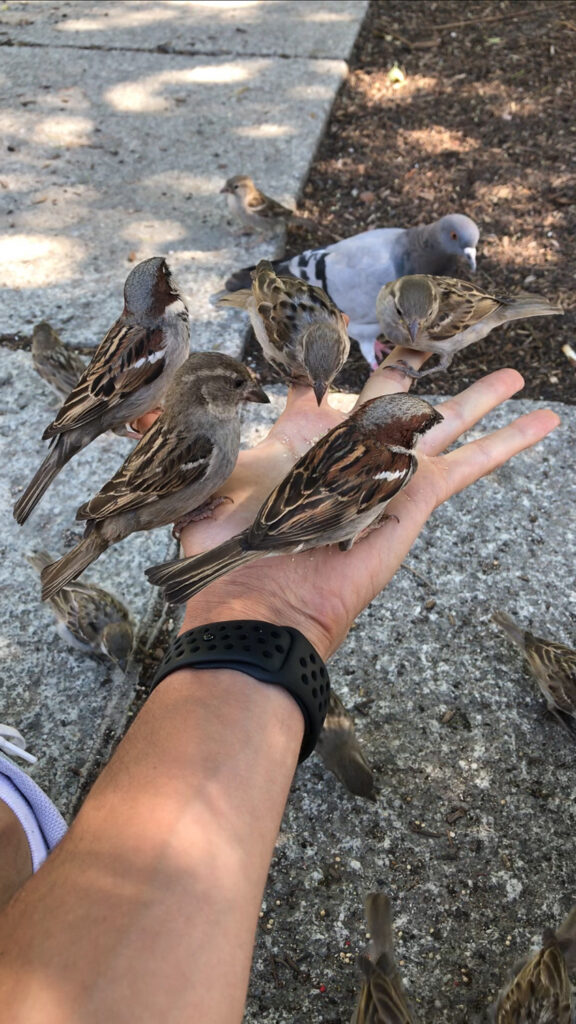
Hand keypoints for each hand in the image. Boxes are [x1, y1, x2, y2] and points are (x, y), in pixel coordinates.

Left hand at [177, 347, 559, 659]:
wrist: (259, 599)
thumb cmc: (227, 544)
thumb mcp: (201, 480)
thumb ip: (189, 442)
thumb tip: (140, 412)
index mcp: (299, 440)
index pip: (314, 386)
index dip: (320, 357)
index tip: (333, 318)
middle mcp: (349, 453)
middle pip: (393, 399)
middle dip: (415, 368)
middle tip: (435, 337)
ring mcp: (388, 474)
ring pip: (443, 426)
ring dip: (478, 401)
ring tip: (512, 376)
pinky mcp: (417, 496)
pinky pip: (470, 462)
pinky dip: (508, 442)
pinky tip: (542, 422)